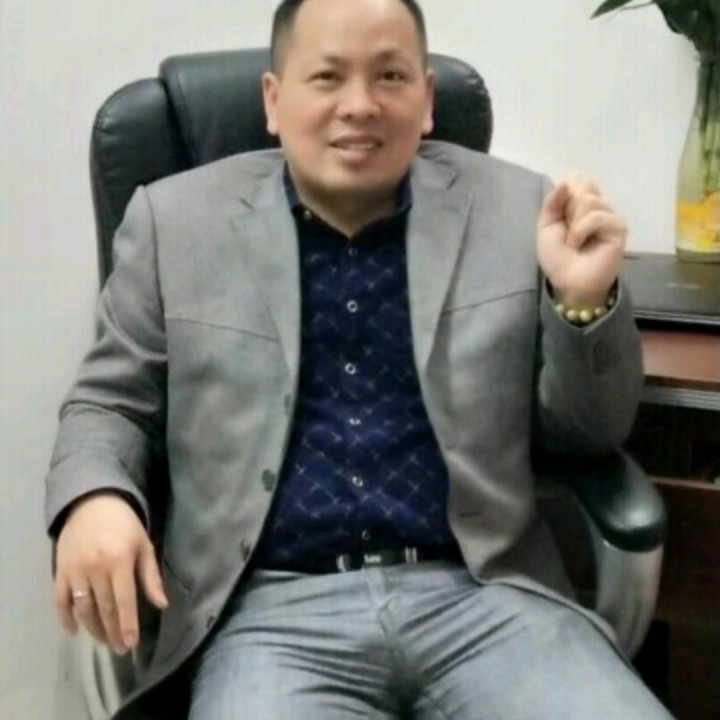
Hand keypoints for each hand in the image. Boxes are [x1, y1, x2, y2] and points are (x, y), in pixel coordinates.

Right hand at [54, 493, 167, 654]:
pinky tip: (75, 631)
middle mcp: (96, 568)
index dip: (128, 624)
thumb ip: (151, 576)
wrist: (93, 502)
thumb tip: (162, 604)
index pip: (124, 601)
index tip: (131, 644)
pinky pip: (60, 600)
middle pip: (104, 608)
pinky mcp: (60, 570)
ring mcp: (75, 570)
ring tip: (105, 641)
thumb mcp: (144, 545)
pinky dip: (65, 618)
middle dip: (113, 632)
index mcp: (120, 562)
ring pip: (83, 608)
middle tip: (120, 649)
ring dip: (93, 628)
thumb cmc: (125, 525)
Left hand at [537, 177, 626, 307]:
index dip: (565, 194)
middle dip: (568, 210)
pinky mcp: (619, 228)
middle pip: (583, 186)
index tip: (559, 215)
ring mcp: (610, 216)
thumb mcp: (546, 225)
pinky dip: (581, 230)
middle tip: (567, 231)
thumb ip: (552, 201)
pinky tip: (579, 245)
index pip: (577, 179)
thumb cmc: (557, 257)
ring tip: (573, 242)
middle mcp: (598, 206)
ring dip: (573, 225)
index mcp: (581, 203)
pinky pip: (598, 216)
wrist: (567, 281)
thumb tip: (565, 181)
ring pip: (588, 201)